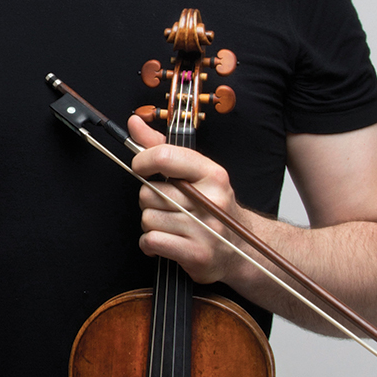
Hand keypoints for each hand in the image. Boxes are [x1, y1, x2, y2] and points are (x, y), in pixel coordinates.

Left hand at [127, 114, 242, 284]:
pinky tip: (166, 241)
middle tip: (167, 204)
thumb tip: (134, 122)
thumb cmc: (211, 205)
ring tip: (170, 224)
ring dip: (151, 223)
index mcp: (212, 174)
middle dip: (149, 199)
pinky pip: (152, 240)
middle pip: (149, 192)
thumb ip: (160, 146)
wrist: (241, 247)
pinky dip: (150, 242)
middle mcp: (211, 200)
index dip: (143, 161)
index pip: (165, 157)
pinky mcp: (198, 254)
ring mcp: (205, 229)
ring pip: (148, 218)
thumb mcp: (194, 172)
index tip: (140, 166)